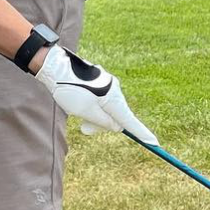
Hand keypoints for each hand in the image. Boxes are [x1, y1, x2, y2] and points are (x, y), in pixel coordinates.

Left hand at [35, 46, 157, 143]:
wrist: (54, 66)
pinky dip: (91, 106)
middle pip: (116, 116)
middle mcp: (115, 91)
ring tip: (75, 112)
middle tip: (83, 128)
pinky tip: (76, 100)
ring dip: (93, 115)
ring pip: (106, 108)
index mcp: (114, 100)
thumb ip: (103, 122)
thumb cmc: (69, 90)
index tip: (154, 143)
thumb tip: (117, 126)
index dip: (142, 133)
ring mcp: (107, 85)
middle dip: (101, 124)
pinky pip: (100, 99)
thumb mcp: (86, 111)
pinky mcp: (99, 82)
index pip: (130, 121)